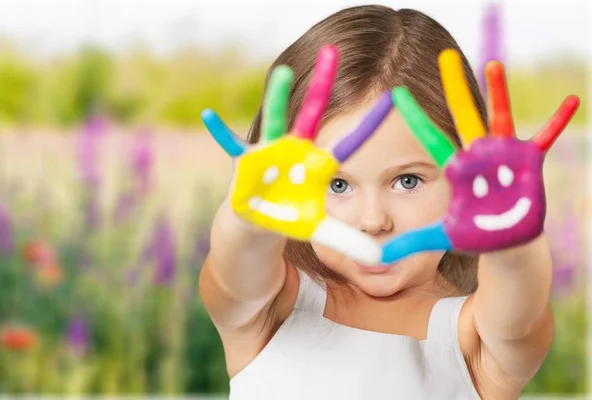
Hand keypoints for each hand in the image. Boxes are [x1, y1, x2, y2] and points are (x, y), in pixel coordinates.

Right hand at [202, 45, 393, 264]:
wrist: (258, 222)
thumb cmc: (290, 218)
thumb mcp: (321, 231)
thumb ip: (349, 241)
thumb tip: (379, 259)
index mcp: (317, 164)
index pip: (348, 143)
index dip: (368, 125)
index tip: (393, 98)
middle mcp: (295, 150)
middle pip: (311, 114)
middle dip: (322, 86)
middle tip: (335, 51)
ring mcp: (270, 153)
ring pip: (274, 121)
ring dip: (277, 98)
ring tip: (283, 74)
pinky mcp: (245, 164)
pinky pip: (230, 146)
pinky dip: (219, 132)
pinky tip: (208, 114)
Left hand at [381, 49, 579, 262]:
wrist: (504, 241)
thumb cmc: (472, 234)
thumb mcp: (440, 236)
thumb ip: (409, 243)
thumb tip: (374, 259)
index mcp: (456, 170)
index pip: (430, 140)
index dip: (416, 118)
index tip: (396, 95)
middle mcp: (477, 156)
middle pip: (463, 117)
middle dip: (454, 88)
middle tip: (444, 57)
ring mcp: (502, 156)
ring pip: (498, 119)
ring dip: (498, 93)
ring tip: (492, 65)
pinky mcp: (527, 163)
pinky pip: (545, 139)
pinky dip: (557, 122)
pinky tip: (571, 102)